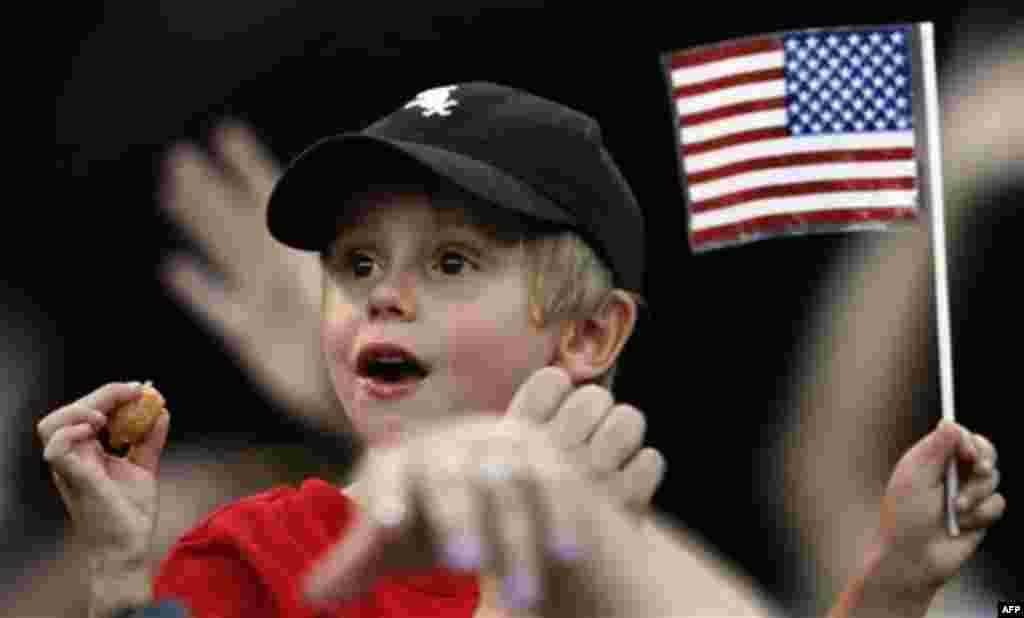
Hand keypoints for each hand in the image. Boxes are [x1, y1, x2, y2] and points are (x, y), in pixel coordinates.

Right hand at [38, 382, 169, 563]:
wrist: (128, 547)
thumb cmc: (131, 514)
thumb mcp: (143, 467)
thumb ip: (149, 440)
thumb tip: (162, 411)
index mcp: (85, 453)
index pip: (85, 412)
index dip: (110, 394)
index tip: (140, 388)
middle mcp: (73, 458)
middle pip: (69, 412)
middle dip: (103, 394)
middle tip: (135, 391)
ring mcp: (70, 469)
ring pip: (52, 425)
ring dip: (81, 410)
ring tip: (110, 415)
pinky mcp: (76, 479)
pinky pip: (58, 449)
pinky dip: (74, 432)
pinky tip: (98, 430)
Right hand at [157, 122, 345, 432]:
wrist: (360, 393)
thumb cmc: (364, 339)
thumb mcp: (354, 287)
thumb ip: (338, 254)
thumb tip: (342, 215)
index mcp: (300, 254)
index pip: (269, 199)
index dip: (248, 167)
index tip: (227, 134)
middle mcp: (278, 273)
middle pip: (235, 221)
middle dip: (210, 189)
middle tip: (181, 158)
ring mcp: (262, 303)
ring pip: (222, 253)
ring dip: (198, 224)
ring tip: (172, 191)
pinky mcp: (252, 337)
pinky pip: (219, 307)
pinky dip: (197, 291)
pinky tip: (176, 269)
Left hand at [305, 374, 612, 611]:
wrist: (504, 491)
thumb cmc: (436, 523)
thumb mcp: (401, 545)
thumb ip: (361, 561)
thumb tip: (310, 595)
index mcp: (407, 457)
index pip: (390, 466)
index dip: (386, 492)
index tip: (386, 525)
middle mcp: (453, 441)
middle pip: (449, 475)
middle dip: (458, 518)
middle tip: (464, 565)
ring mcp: (502, 442)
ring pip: (507, 487)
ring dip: (516, 542)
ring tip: (521, 599)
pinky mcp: (547, 456)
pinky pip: (556, 485)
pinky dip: (562, 520)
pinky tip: (567, 557)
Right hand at [504, 367, 664, 516]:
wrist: (536, 584)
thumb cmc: (519, 518)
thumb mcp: (507, 468)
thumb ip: (532, 422)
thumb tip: (563, 379)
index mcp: (519, 436)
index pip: (553, 380)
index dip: (560, 387)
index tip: (558, 403)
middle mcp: (555, 450)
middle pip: (594, 395)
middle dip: (596, 408)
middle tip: (590, 432)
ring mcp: (591, 474)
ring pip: (628, 419)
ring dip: (624, 432)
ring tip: (611, 454)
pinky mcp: (625, 502)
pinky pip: (651, 461)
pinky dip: (644, 472)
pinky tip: (626, 487)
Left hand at [876, 420, 1004, 590]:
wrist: (914, 559)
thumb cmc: (906, 518)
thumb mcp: (915, 478)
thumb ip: (935, 449)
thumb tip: (949, 421)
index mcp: (929, 459)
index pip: (959, 435)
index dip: (968, 440)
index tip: (967, 454)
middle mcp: (950, 472)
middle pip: (983, 450)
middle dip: (983, 460)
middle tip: (978, 470)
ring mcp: (966, 492)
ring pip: (992, 478)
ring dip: (975, 494)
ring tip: (955, 510)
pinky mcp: (980, 513)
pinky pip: (997, 502)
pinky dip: (981, 514)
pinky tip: (963, 524)